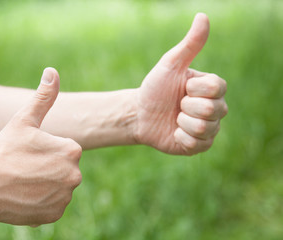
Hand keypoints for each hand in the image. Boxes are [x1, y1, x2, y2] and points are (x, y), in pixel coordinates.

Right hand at [0, 68, 81, 224]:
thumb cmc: (4, 151)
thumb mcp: (24, 120)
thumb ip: (43, 97)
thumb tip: (52, 72)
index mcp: (72, 149)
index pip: (66, 148)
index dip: (47, 149)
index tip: (30, 153)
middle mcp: (75, 174)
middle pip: (63, 167)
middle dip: (48, 167)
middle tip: (26, 168)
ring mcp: (65, 196)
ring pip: (58, 186)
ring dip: (45, 184)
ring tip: (24, 181)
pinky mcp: (56, 213)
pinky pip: (53, 204)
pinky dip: (42, 201)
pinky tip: (26, 196)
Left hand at [135, 13, 227, 154]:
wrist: (140, 113)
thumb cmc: (155, 88)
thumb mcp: (171, 64)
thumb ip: (190, 44)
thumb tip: (203, 16)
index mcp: (212, 89)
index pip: (217, 88)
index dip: (194, 89)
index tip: (182, 87)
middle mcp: (215, 109)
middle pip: (213, 110)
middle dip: (186, 106)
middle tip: (176, 104)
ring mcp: (208, 128)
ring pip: (204, 127)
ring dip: (181, 122)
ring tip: (174, 118)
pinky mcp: (199, 146)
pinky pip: (197, 144)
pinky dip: (180, 137)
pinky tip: (173, 132)